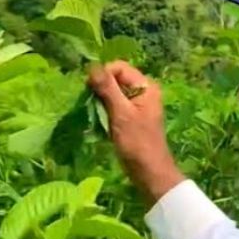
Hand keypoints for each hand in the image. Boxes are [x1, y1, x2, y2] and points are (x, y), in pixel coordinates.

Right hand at [87, 61, 183, 203]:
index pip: (119, 67)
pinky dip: (105, 111)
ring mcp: (138, 105)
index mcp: (146, 86)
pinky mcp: (131, 117)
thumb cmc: (137, 142)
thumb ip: (107, 89)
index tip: (90, 90)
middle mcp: (143, 91)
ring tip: (95, 115)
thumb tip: (92, 67)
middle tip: (91, 105)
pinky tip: (100, 122)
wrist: (149, 171)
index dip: (103, 75)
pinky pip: (115, 106)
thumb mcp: (121, 113)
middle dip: (101, 89)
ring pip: (113, 93)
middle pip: (115, 79)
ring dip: (101, 102)